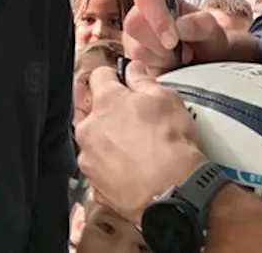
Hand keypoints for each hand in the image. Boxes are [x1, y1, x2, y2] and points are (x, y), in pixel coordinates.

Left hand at [75, 62, 205, 224]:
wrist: (172, 191)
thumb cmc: (171, 144)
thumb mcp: (166, 99)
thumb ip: (143, 80)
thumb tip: (134, 70)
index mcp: (106, 100)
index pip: (99, 76)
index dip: (114, 76)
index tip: (123, 82)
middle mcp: (89, 128)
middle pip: (93, 111)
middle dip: (110, 112)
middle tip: (135, 119)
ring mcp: (89, 158)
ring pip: (94, 141)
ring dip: (108, 141)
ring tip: (136, 149)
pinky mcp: (94, 184)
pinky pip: (100, 168)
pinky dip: (111, 167)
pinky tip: (131, 169)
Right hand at [124, 0, 231, 75]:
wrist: (208, 63)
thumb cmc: (207, 39)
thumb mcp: (212, 29)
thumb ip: (200, 23)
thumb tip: (179, 25)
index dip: (157, 18)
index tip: (173, 41)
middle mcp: (141, 16)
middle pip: (134, 25)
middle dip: (161, 44)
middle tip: (184, 51)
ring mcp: (134, 39)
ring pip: (136, 50)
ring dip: (163, 59)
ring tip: (181, 58)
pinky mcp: (134, 61)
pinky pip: (138, 69)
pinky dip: (159, 70)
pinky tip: (172, 68)